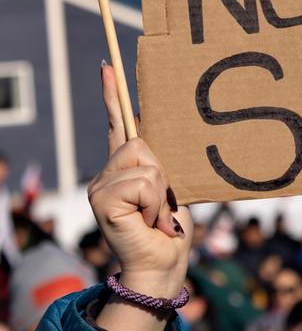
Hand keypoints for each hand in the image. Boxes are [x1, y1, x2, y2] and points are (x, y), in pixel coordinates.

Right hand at [88, 63, 188, 296]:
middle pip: (140, 141)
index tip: (108, 65)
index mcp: (125, 167)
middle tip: (162, 204)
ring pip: (145, 162)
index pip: (117, 123)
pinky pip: (142, 181)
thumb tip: (151, 127)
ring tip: (155, 215)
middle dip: (162, 172)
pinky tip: (148, 221)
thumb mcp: (170, 187)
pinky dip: (154, 202)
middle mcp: (107, 173)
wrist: (163, 264)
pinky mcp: (101, 198)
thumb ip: (159, 161)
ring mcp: (100, 185)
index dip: (113, 94)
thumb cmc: (171, 229)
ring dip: (161, 191)